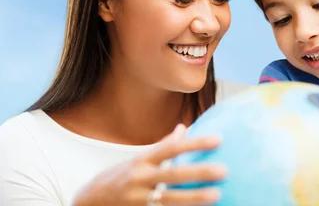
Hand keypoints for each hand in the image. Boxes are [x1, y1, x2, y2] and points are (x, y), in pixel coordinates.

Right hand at [73, 124, 225, 205]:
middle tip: (224, 170)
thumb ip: (162, 146)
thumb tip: (184, 128)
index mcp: (142, 160)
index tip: (218, 140)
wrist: (87, 202)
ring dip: (194, 198)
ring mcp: (137, 200)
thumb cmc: (120, 177)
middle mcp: (139, 179)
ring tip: (217, 195)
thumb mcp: (138, 159)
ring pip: (169, 200)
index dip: (195, 143)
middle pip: (172, 175)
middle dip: (198, 173)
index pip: (171, 148)